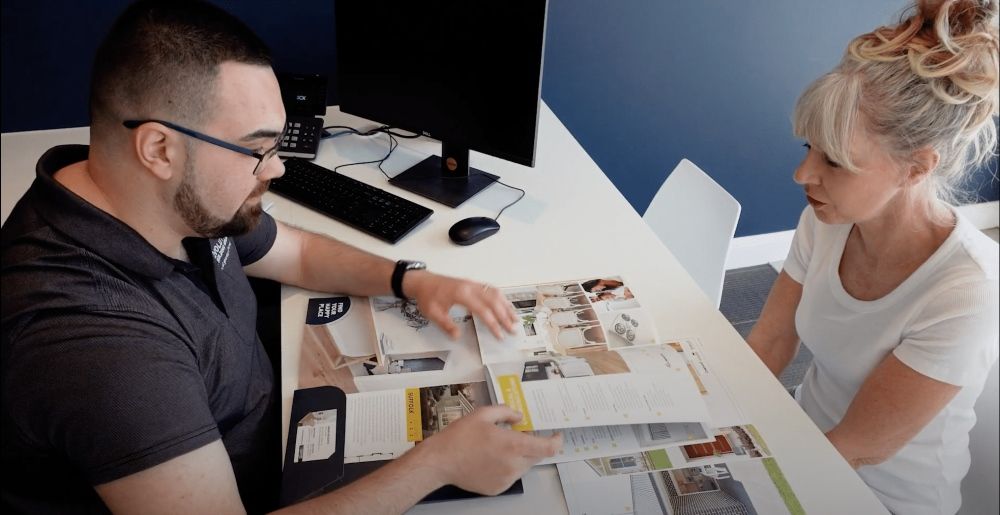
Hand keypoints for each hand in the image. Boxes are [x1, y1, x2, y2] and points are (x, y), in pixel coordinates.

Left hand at [404, 271, 517, 339]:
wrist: (422, 281)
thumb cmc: (427, 297)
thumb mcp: (433, 313)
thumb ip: (446, 325)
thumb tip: (458, 337)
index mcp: (462, 294)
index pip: (483, 310)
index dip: (493, 324)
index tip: (500, 335)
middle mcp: (471, 287)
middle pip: (494, 301)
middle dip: (505, 316)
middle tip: (513, 330)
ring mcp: (473, 283)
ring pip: (495, 293)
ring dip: (506, 306)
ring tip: (515, 319)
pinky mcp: (473, 283)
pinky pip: (491, 289)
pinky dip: (501, 298)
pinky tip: (506, 305)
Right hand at [406, 406, 561, 495]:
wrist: (440, 461)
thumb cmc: (460, 437)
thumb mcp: (483, 414)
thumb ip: (506, 412)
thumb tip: (519, 417)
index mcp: (513, 445)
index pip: (547, 447)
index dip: (556, 441)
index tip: (556, 435)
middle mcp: (513, 465)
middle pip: (535, 456)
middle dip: (531, 445)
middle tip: (515, 436)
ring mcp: (506, 479)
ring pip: (523, 466)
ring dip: (518, 456)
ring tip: (497, 447)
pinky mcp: (498, 488)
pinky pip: (510, 476)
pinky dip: (507, 467)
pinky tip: (490, 459)